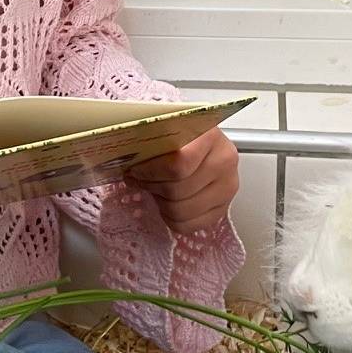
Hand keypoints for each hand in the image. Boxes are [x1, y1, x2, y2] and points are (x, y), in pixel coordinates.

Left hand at [124, 129, 239, 234]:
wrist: (204, 141)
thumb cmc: (181, 135)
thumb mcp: (166, 127)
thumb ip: (151, 140)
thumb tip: (124, 159)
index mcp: (210, 136)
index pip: (179, 164)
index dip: (151, 171)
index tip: (136, 168)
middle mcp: (224, 161)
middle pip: (177, 190)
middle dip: (151, 187)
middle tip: (141, 179)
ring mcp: (227, 187)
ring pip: (181, 211)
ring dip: (160, 202)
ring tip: (155, 189)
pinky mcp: (222, 208)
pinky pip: (188, 226)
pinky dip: (170, 218)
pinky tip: (167, 202)